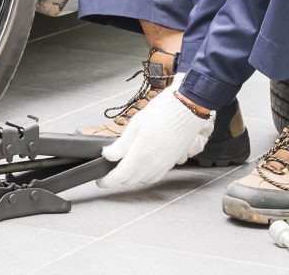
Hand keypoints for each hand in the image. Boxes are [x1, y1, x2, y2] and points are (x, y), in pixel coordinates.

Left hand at [96, 74, 214, 187]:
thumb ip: (121, 144)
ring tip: (125, 168)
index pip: (119, 176)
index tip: (100, 181)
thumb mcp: (136, 124)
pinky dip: (145, 176)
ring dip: (132, 178)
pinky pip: (155, 176)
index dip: (107, 181)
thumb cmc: (164, 111)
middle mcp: (153, 164)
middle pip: (130, 180)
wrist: (188, 108)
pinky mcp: (172, 162)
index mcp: (141, 155)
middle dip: (118, 178)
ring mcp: (164, 165)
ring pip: (143, 180)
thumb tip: (108, 155)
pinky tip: (142, 166)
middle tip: (110, 171)